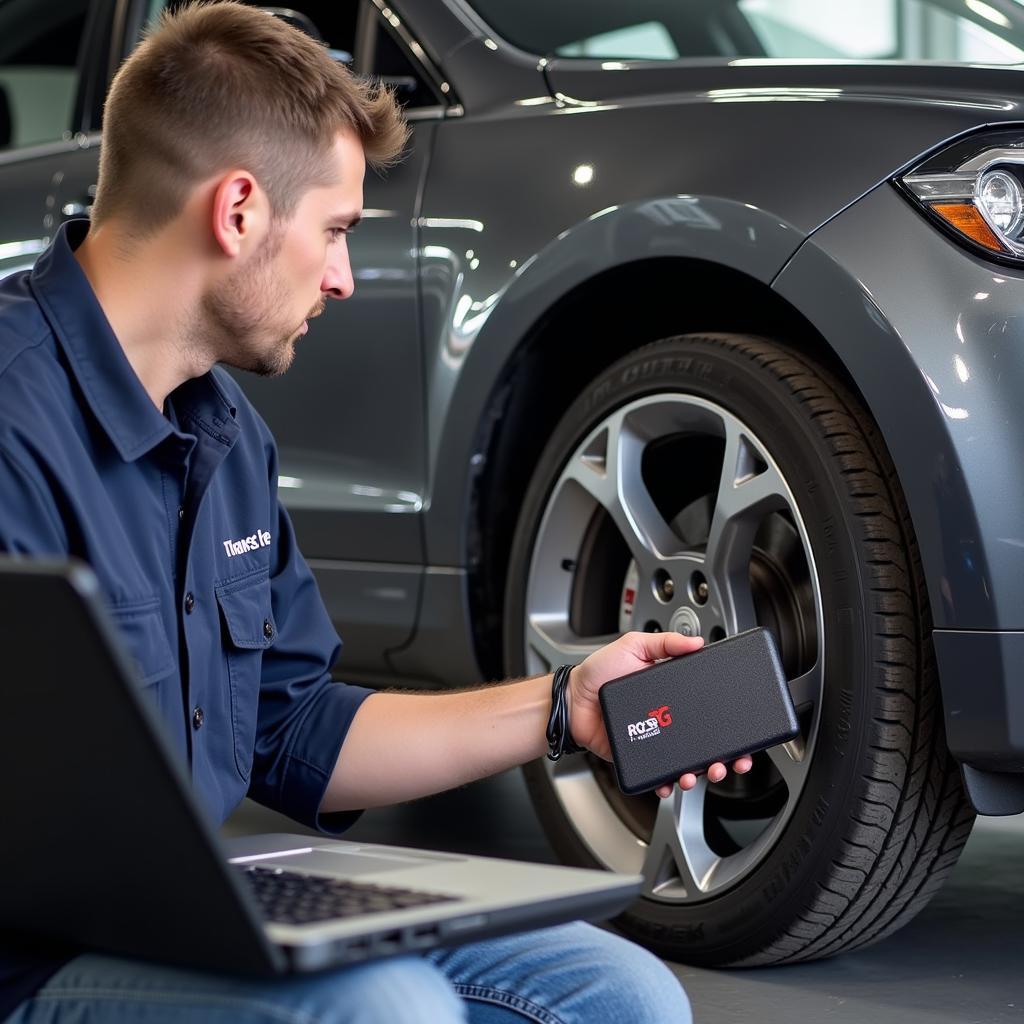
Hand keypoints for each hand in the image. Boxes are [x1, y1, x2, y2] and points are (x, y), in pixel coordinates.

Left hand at [568, 631, 753, 797]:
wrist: (572, 699)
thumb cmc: (599, 671)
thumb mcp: (634, 646)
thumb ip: (664, 642)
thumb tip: (696, 642)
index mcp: (673, 693)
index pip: (710, 709)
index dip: (730, 723)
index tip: (745, 733)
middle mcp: (669, 719)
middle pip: (706, 742)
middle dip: (724, 756)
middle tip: (730, 761)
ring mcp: (656, 740)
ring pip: (687, 762)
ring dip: (700, 772)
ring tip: (701, 772)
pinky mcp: (639, 757)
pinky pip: (658, 774)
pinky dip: (667, 783)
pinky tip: (671, 782)